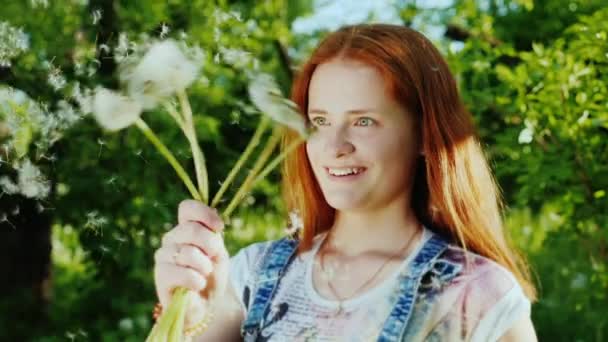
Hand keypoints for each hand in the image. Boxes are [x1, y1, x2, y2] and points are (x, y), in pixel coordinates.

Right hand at [153, 199, 229, 324]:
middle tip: (213, 258)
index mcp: (185, 228)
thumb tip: (213, 221)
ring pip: (188, 253)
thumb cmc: (211, 275)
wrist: (205, 303)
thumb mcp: (218, 252)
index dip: (205, 214)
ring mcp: (163, 256)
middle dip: (210, 245)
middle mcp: (171, 238)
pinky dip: (197, 281)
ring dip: (205, 267)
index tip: (219, 227)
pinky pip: (183, 273)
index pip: (188, 208)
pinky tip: (198, 285)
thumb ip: (214, 235)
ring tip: (204, 275)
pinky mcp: (161, 276)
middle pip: (191, 229)